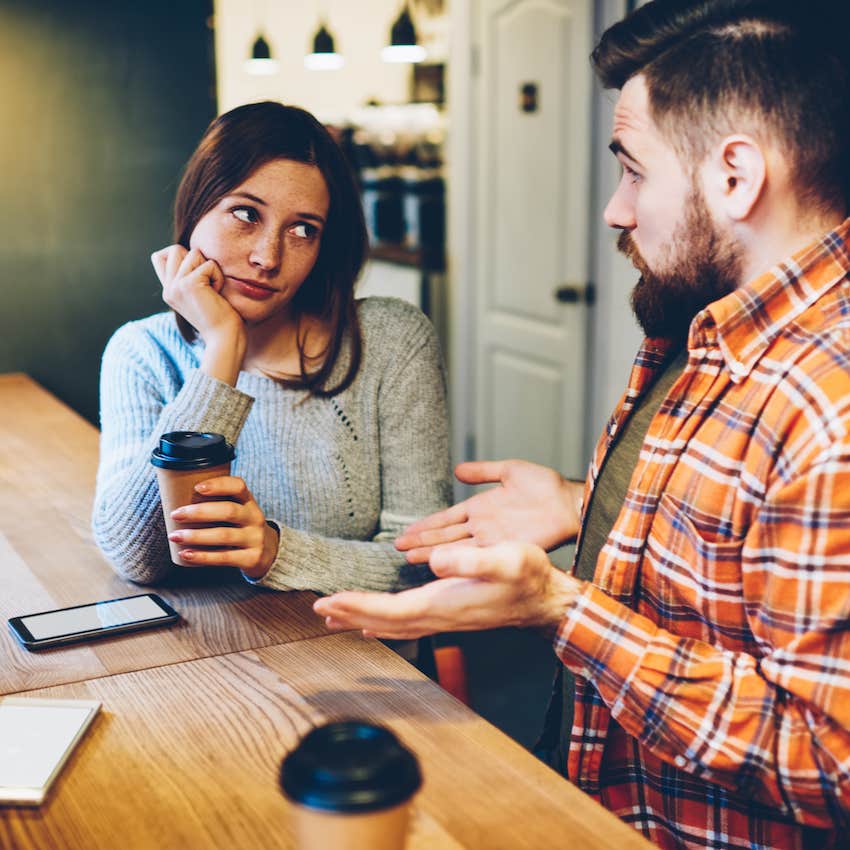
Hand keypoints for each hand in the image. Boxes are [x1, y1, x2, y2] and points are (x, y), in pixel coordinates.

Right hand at [152, 246, 246, 383]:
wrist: (225, 339)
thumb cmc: (222, 318)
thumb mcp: (201, 296)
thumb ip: (191, 277)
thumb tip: (195, 253)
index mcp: (169, 291)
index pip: (160, 257)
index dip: (180, 256)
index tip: (198, 275)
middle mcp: (169, 288)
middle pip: (175, 249)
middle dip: (197, 260)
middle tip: (208, 284)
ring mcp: (176, 286)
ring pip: (193, 253)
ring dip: (210, 269)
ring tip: (213, 290)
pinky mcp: (188, 284)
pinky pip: (209, 264)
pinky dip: (218, 277)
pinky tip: (218, 294)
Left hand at [166, 476, 278, 578]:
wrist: (268, 552)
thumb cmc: (240, 527)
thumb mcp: (238, 511)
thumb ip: (216, 503)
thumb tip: (173, 497)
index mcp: (248, 502)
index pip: (238, 486)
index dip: (218, 485)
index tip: (197, 488)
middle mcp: (254, 518)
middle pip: (228, 511)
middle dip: (199, 512)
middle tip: (175, 514)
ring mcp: (255, 539)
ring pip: (224, 535)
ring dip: (196, 536)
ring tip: (175, 536)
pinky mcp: (251, 558)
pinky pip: (224, 557)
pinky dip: (203, 557)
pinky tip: (186, 554)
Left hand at [313, 542, 581, 639]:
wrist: (547, 600)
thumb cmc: (528, 576)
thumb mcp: (505, 559)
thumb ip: (470, 560)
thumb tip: (435, 561)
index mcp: (444, 604)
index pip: (390, 610)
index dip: (357, 606)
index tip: (328, 601)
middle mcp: (439, 617)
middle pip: (385, 622)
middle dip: (350, 614)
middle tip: (318, 608)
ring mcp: (445, 620)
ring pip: (394, 626)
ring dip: (363, 619)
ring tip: (337, 617)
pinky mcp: (450, 616)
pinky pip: (407, 624)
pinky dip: (384, 622)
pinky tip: (377, 621)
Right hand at [395, 460, 582, 562]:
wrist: (568, 503)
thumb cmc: (545, 486)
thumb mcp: (509, 471)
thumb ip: (483, 471)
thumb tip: (458, 469)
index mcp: (480, 508)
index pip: (446, 519)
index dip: (426, 525)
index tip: (406, 531)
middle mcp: (482, 526)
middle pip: (445, 536)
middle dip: (421, 541)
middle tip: (398, 547)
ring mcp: (491, 539)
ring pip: (455, 547)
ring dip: (433, 552)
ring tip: (409, 557)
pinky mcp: (503, 548)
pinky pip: (475, 554)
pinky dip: (456, 559)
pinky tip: (440, 564)